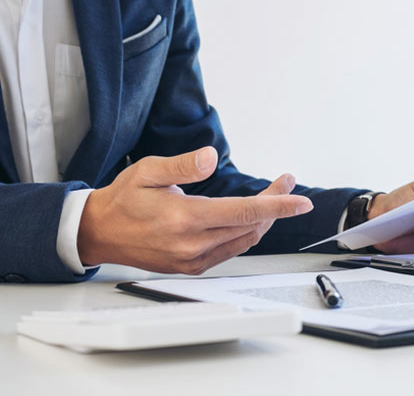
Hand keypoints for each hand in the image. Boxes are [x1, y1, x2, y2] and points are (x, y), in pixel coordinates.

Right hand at [77, 147, 312, 274]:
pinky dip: (247, 233)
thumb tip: (211, 158)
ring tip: (274, 196)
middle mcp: (193, 244)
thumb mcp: (148, 170)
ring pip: (245, 240)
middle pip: (251, 225)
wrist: (99, 233)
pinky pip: (231, 250)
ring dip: (264, 219)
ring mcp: (193, 260)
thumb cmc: (123, 199)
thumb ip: (182, 165)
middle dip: (275, 204)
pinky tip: (251, 217)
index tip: (302, 201)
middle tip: (286, 183)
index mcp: (185, 219)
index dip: (278, 206)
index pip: (244, 212)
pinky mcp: (192, 267)